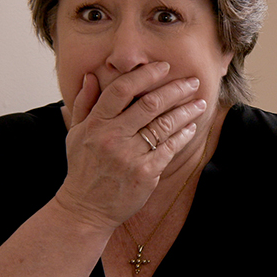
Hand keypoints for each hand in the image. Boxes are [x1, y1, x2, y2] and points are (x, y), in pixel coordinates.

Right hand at [53, 62, 206, 230]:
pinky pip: (170, 148)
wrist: (86, 208)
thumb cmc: (83, 168)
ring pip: (164, 125)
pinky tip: (191, 127)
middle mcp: (113, 137)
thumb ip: (84, 102)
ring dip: (186, 111)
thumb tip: (92, 75)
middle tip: (193, 82)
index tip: (164, 67)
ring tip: (200, 103)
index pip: (122, 90)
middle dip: (176, 89)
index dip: (145, 75)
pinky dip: (183, 135)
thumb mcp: (76, 133)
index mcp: (96, 124)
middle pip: (150, 104)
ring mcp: (130, 156)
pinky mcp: (146, 173)